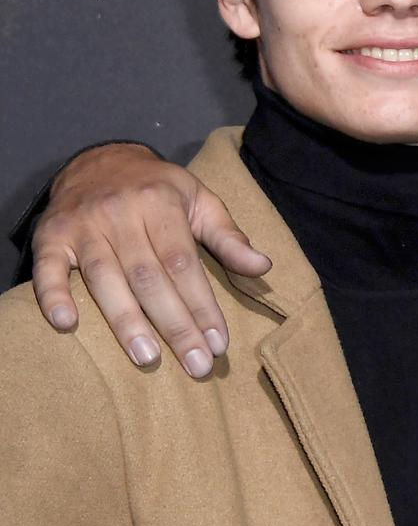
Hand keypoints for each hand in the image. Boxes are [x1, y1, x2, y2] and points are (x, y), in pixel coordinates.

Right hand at [30, 143, 267, 377]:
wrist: (98, 160)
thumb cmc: (158, 189)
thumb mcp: (199, 200)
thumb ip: (228, 236)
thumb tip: (262, 267)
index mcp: (160, 203)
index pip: (184, 263)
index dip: (202, 305)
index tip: (218, 343)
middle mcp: (120, 214)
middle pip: (149, 278)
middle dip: (175, 325)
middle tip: (196, 365)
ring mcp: (82, 225)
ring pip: (104, 279)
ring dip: (125, 321)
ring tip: (147, 358)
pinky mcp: (49, 236)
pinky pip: (47, 268)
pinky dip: (53, 295)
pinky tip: (67, 323)